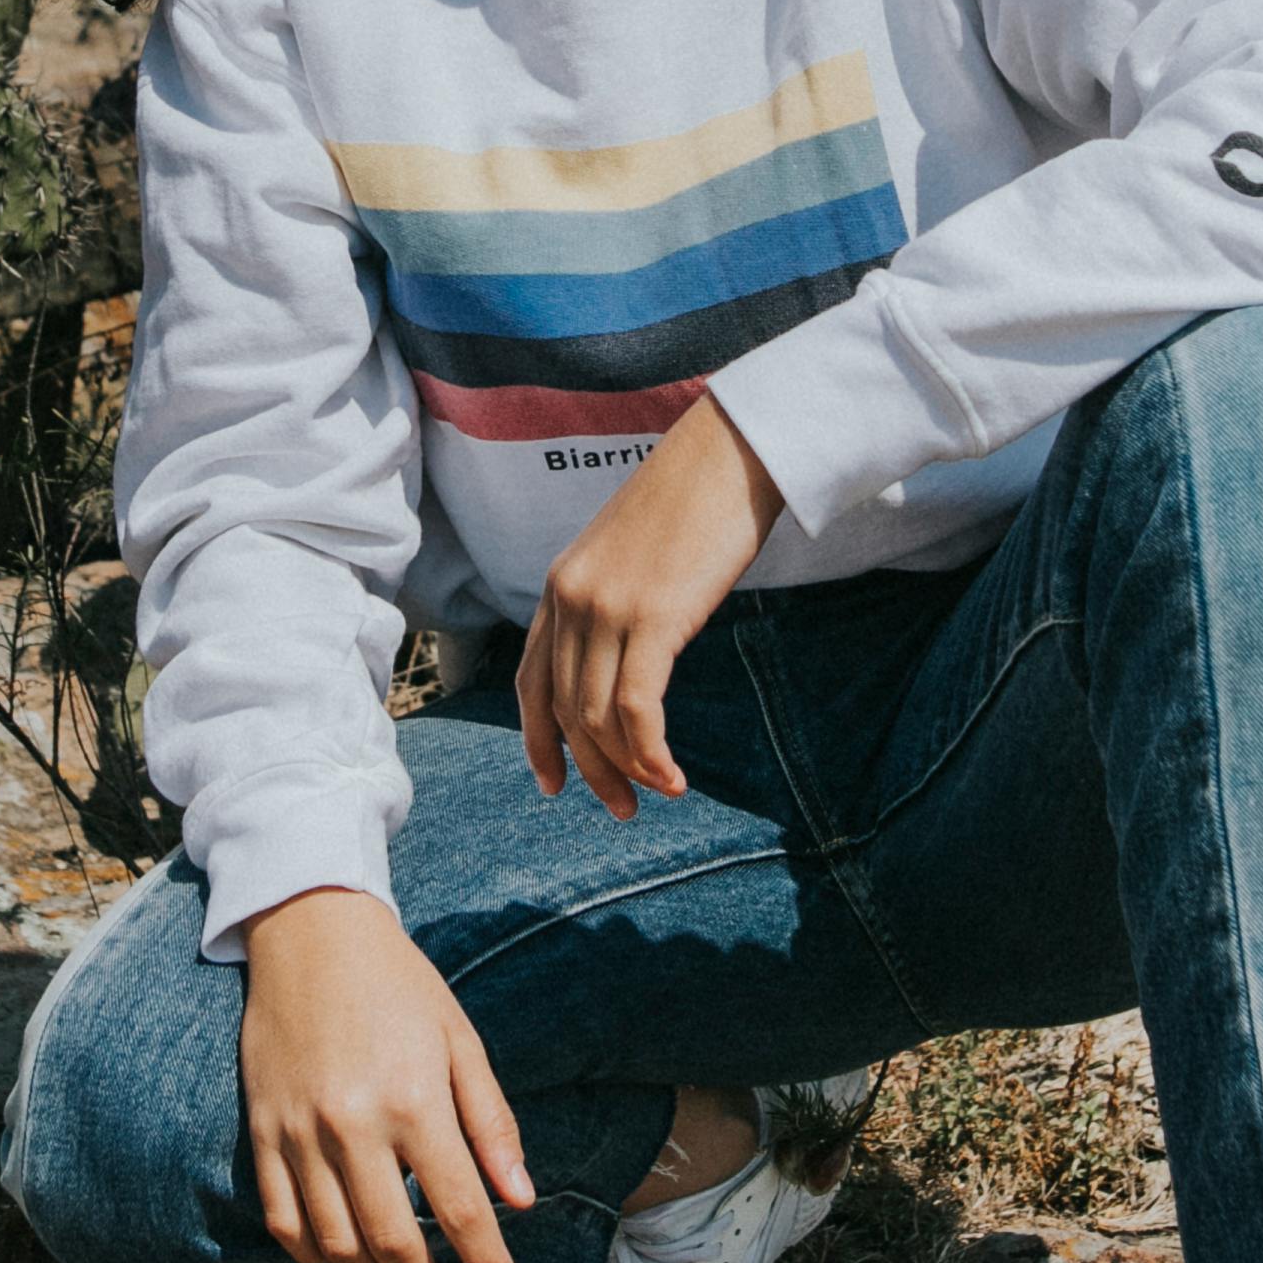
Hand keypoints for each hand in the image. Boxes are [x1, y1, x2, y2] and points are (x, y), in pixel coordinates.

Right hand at [239, 885, 530, 1262]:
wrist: (310, 932)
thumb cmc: (398, 984)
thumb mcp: (461, 1042)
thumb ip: (492, 1125)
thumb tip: (521, 1200)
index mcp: (414, 1100)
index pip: (459, 1209)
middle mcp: (354, 1124)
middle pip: (393, 1242)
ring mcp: (301, 1132)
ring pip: (334, 1243)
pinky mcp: (263, 1130)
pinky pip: (281, 1219)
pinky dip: (312, 1253)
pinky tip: (341, 1253)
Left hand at [521, 397, 780, 817]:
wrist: (731, 451)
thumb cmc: (696, 500)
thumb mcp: (633, 554)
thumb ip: (616, 602)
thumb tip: (630, 656)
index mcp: (561, 585)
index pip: (531, 680)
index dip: (537, 739)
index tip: (554, 783)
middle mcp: (570, 599)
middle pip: (563, 710)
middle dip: (591, 770)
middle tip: (622, 810)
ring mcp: (607, 608)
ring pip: (596, 717)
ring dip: (626, 770)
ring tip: (657, 796)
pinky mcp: (652, 617)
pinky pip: (637, 708)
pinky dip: (651, 753)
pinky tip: (674, 778)